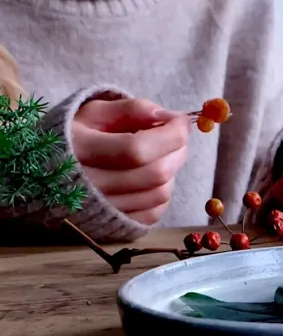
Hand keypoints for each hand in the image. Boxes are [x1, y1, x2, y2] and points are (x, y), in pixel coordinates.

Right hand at [71, 98, 189, 224]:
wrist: (47, 171)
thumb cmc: (77, 136)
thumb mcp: (95, 113)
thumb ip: (132, 109)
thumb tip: (170, 117)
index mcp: (80, 150)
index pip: (138, 148)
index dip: (170, 135)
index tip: (181, 121)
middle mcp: (89, 185)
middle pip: (155, 173)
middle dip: (177, 151)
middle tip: (177, 137)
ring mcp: (102, 210)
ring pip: (159, 193)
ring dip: (172, 171)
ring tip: (163, 155)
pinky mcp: (115, 226)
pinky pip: (154, 212)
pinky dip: (163, 192)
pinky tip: (152, 177)